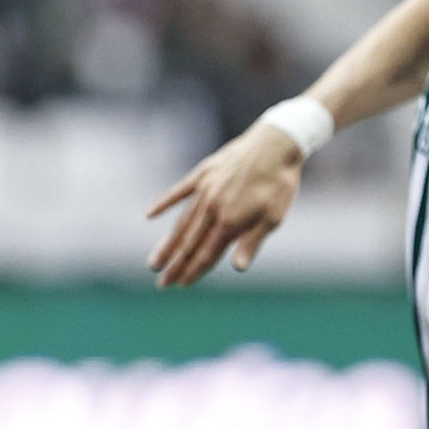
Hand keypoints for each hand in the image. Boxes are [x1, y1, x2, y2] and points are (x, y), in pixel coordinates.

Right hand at [145, 119, 304, 285]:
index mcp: (230, 221)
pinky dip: (163, 204)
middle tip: (162, 283)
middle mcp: (212, 207)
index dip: (194, 270)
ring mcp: (204, 190)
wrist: (276, 143)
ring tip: (154, 261)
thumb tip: (238, 268)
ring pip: (181, 222)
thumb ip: (252, 242)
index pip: (207, 253)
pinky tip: (148, 215)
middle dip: (175, 265)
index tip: (181, 285)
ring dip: (168, 244)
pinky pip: (178, 192)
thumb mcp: (273, 217)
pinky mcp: (202, 174)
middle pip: (190, 242)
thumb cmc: (280, 183)